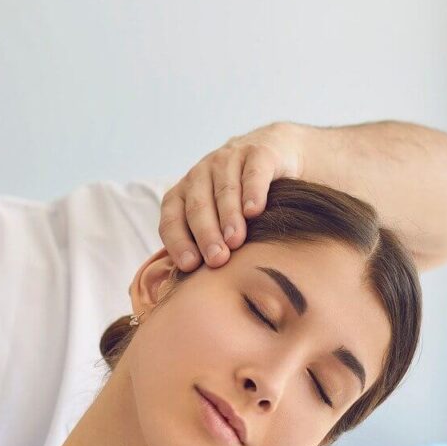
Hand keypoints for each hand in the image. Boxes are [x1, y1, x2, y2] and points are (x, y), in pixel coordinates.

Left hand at [159, 121, 303, 271]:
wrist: (275, 154)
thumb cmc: (241, 202)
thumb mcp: (218, 221)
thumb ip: (205, 247)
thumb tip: (195, 293)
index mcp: (184, 193)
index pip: (172, 218)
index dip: (178, 241)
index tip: (190, 266)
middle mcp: (201, 174)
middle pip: (197, 206)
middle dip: (206, 234)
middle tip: (217, 259)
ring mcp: (228, 160)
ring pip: (224, 190)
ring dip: (228, 217)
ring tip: (235, 241)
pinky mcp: (258, 153)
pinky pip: (253, 173)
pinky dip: (253, 192)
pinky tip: (255, 212)